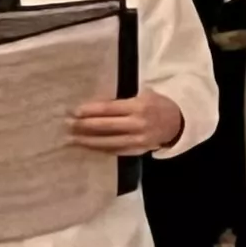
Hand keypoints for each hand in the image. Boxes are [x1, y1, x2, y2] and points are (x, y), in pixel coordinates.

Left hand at [67, 91, 182, 155]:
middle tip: (66, 125)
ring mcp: (138, 139)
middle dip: (84, 126)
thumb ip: (122, 102)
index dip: (90, 110)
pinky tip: (87, 147)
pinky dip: (99, 149)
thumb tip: (94, 108)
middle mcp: (138, 124)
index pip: (109, 109)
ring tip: (71, 139)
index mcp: (139, 106)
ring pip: (107, 142)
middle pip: (105, 126)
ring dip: (87, 141)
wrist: (179, 123)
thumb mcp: (144, 96)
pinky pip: (115, 150)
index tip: (74, 111)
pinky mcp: (138, 150)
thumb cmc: (158, 104)